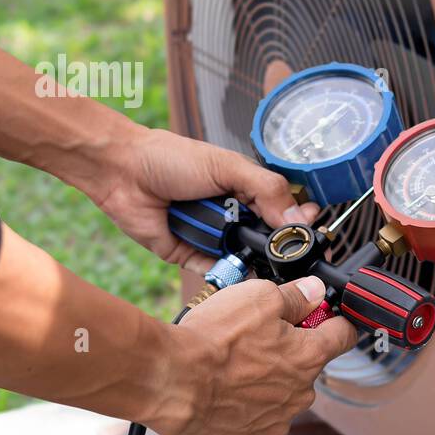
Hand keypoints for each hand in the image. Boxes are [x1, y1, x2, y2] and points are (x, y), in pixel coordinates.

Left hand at [85, 128, 320, 272]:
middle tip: (288, 255)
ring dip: (251, 262)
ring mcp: (214, 238)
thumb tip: (298, 217)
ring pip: (245, 260)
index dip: (299, 225)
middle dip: (278, 249)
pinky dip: (225, 276)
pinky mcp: (191, 256)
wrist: (121, 171)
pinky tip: (234, 275)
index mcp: (248, 191)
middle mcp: (234, 216)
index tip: (312, 235)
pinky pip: (215, 273)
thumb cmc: (171, 158)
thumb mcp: (228, 166)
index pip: (285, 212)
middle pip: (268, 241)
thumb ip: (266, 189)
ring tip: (259, 263)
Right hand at [152, 276, 358, 434]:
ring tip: (229, 372)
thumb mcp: (259, 297)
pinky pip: (255, 426)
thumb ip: (295, 296)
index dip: (332, 322)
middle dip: (286, 354)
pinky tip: (222, 399)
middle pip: (305, 368)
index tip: (321, 318)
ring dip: (263, 386)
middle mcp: (301, 394)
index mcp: (309, 356)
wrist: (170, 381)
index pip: (343, 336)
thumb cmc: (212, 340)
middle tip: (253, 343)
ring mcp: (277, 423)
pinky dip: (243, 414)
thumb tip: (315, 291)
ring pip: (280, 398)